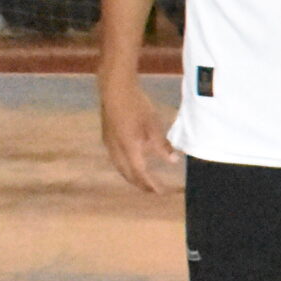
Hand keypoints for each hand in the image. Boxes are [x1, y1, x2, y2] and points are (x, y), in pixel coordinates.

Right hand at [100, 75, 177, 191]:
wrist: (114, 89)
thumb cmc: (137, 105)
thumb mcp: (154, 126)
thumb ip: (162, 145)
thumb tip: (173, 161)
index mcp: (128, 148)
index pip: (140, 174)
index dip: (150, 184)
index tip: (161, 192)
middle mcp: (115, 150)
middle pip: (127, 174)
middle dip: (140, 184)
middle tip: (153, 190)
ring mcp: (108, 143)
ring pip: (120, 167)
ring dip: (132, 176)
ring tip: (144, 180)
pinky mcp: (107, 137)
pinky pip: (116, 159)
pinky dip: (126, 166)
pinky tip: (133, 162)